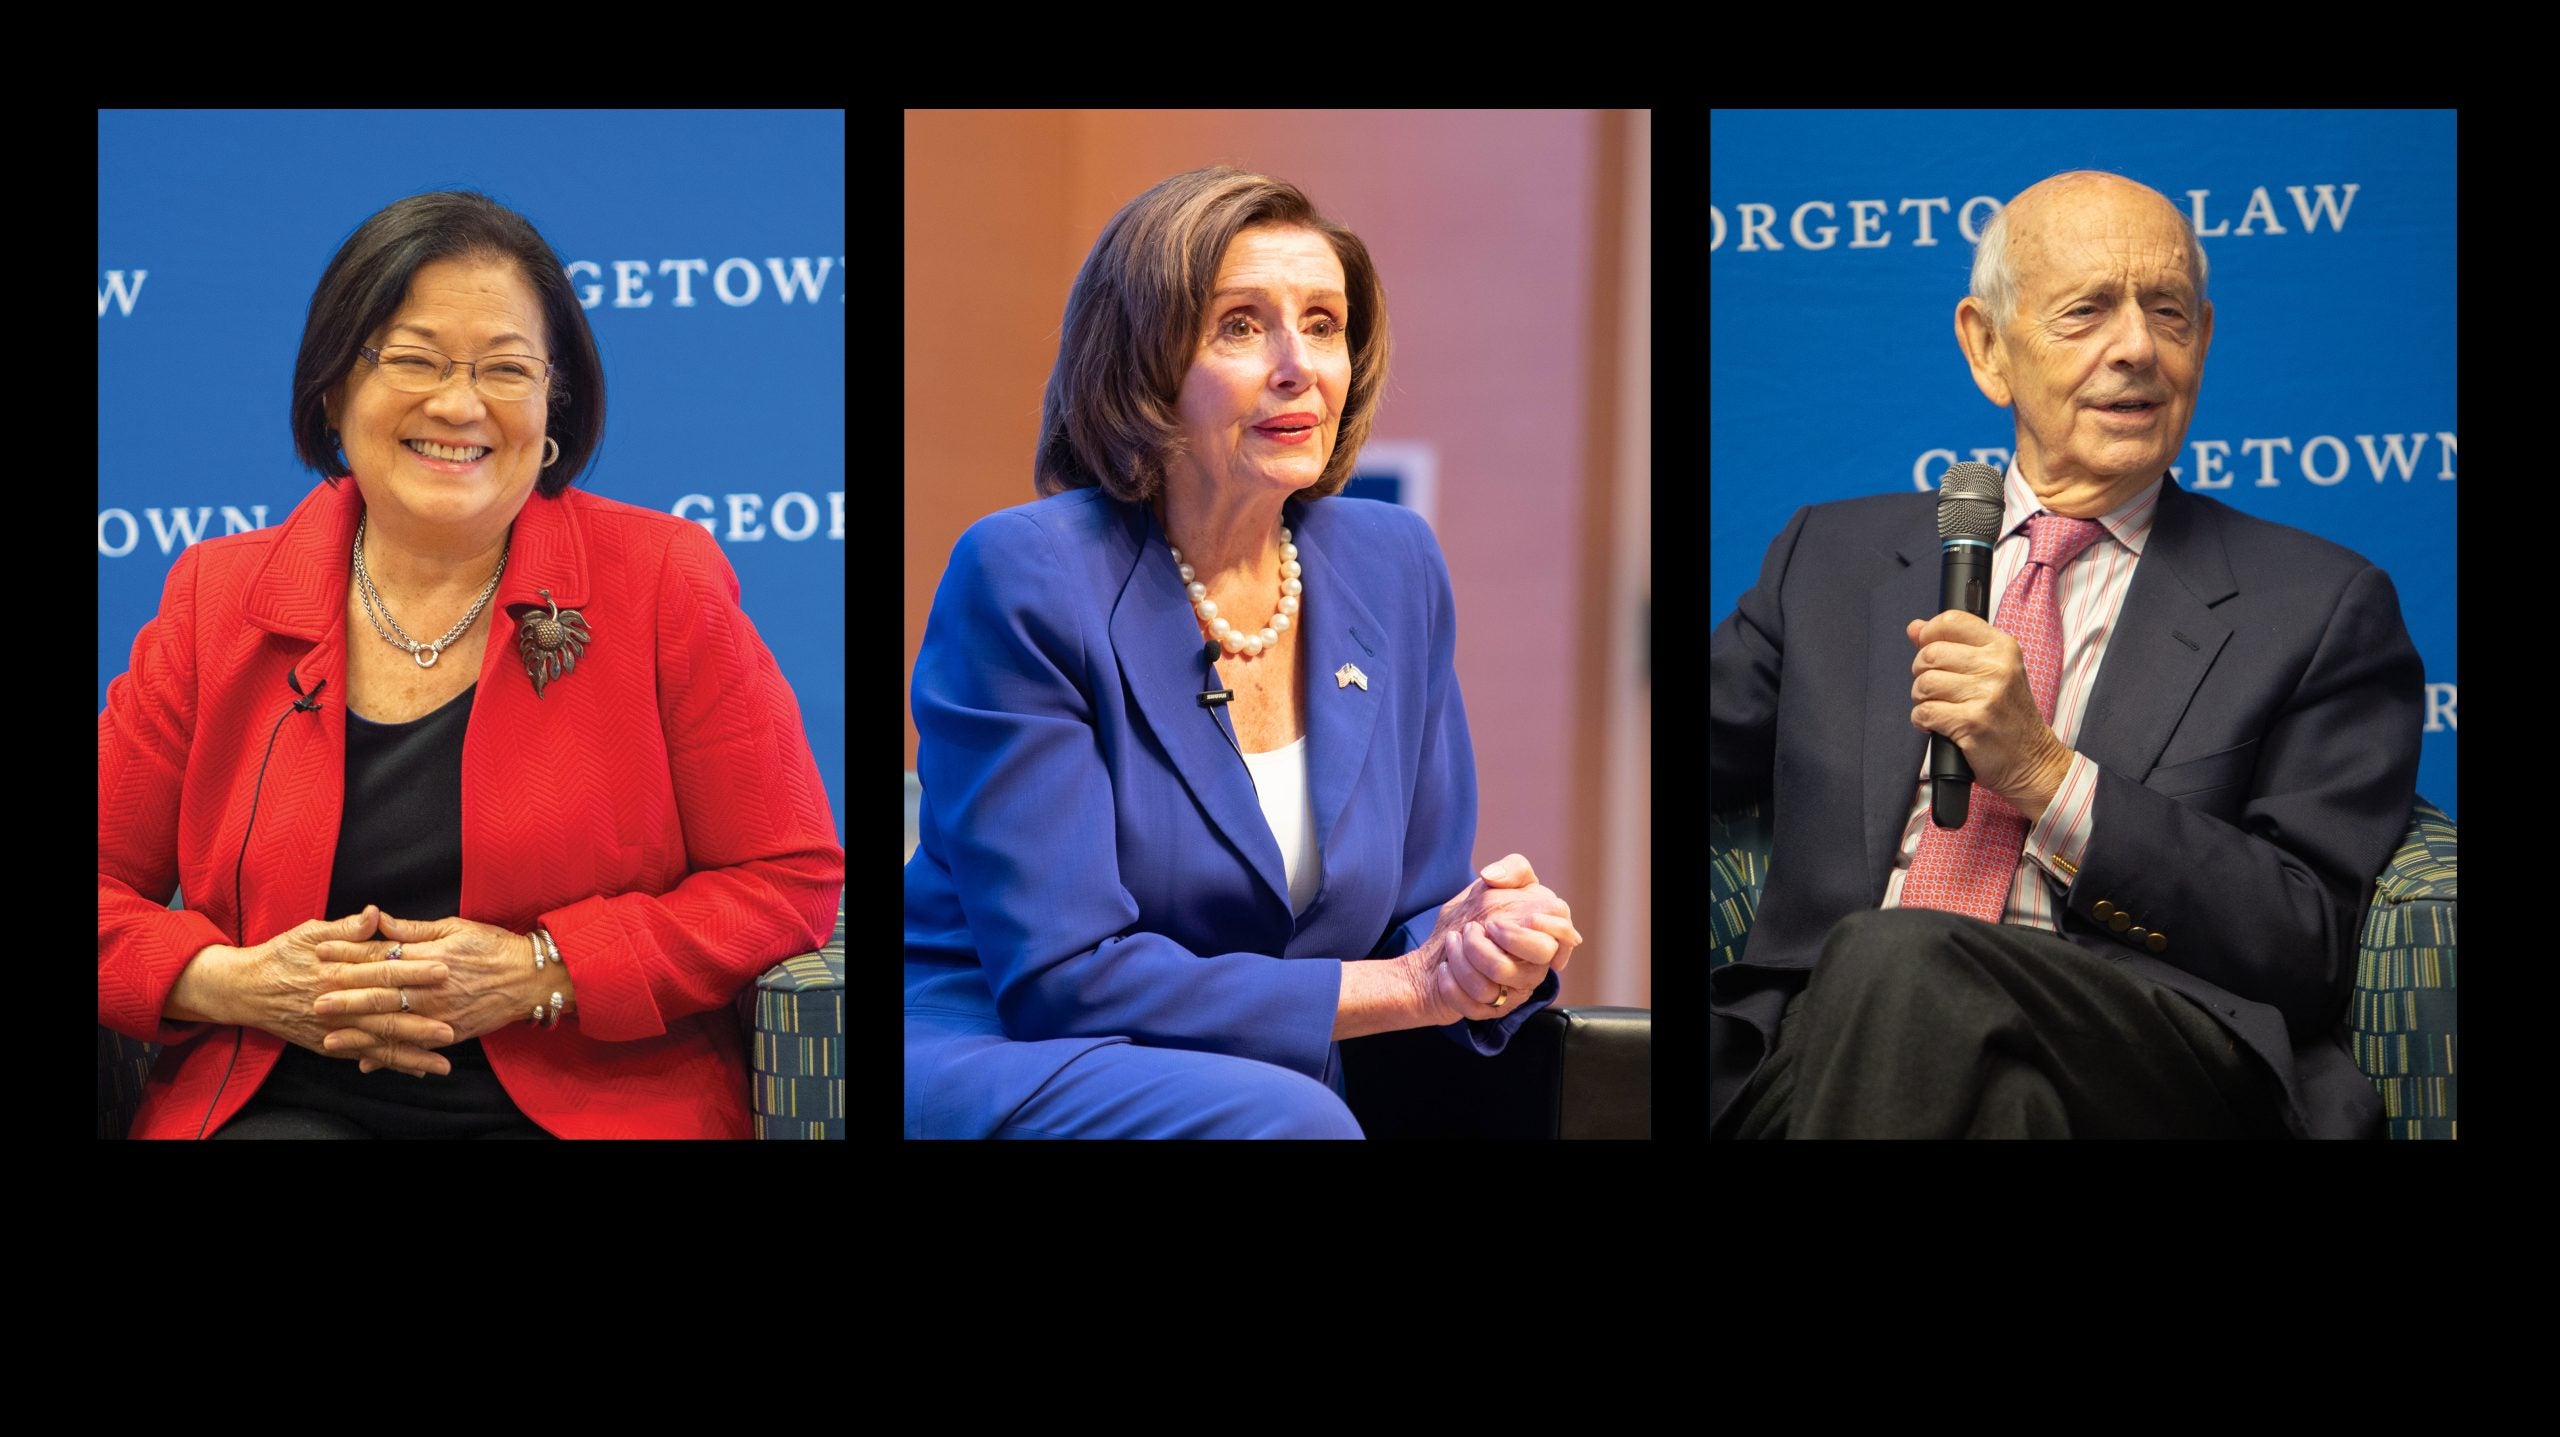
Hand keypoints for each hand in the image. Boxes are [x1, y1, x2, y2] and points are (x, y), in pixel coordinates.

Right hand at [228, 906, 455, 1076]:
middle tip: (451, 1026)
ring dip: (411, 1051)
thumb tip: (376, 914)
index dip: (414, 969)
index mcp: (336, 968)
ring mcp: (332, 1027)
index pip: (382, 967)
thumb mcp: (309, 933)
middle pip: (384, 1010)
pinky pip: (364, 1054)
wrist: (243, 989)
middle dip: (418, 1020)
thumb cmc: (281, 955)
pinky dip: (390, 1063)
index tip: (444, 968)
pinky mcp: (328, 1044)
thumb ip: (346, 928)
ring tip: (443, 1061)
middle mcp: (336, 1001)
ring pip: (377, 1040)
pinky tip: (417, 1068)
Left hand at [313, 913, 540, 1074]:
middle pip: (382, 993)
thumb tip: (379, 919)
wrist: (532, 979)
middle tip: (315, 1000)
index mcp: (431, 956)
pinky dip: (390, 1056)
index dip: (349, 953)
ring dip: (360, 1033)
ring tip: (329, 1038)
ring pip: (393, 1025)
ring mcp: (441, 1013)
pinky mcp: (450, 1032)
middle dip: (346, 997)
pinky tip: (365, 1061)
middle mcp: (433, 986)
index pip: (381, 954)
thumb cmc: (494, 948)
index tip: (320, 951)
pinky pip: (414, 1046)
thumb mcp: (456, 928)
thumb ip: (414, 928)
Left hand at [1413, 854, 1583, 1022]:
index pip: (1565, 932)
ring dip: (1467, 954)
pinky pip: (1474, 1004)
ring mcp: (1517, 990)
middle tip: (1479, 926)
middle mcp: (1535, 965)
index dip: (1546, 925)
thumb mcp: (1495, 884)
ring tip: (1453, 940)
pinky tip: (1444, 968)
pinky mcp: (1493, 1010)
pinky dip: (1451, 983)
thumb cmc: (1478, 914)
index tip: (1519, 916)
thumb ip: (1512, 869)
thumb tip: (1494, 876)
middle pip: (1539, 955)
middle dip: (1506, 935)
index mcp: (1544, 934)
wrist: (1445, 946)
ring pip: (1500, 977)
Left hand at [1907, 611, 2071, 813]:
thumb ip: (1953, 646)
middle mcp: (1997, 666)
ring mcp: (1986, 694)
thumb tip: (1915, 627)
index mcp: (2003, 648)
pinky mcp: (1971, 722)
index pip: (1952, 621)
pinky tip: (1936, 725)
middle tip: (1934, 689)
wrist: (2032, 760)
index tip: (1927, 649)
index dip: (1929, 634)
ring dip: (1921, 698)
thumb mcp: (1993, 672)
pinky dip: (1922, 720)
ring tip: (1937, 707)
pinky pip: (1925, 712)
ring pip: (1924, 683)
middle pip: (1931, 654)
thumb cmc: (2008, 716)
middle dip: (1921, 672)